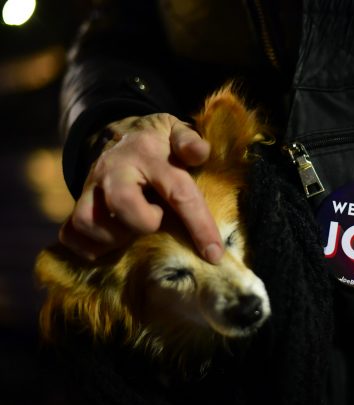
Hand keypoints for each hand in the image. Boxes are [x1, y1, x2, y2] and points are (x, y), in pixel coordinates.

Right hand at [59, 113, 223, 262]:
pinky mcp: (78, 202)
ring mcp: (92, 186)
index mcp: (149, 154)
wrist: (120, 134)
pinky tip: (111, 243)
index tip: (214, 254)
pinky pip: (70, 233)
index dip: (198, 225)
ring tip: (132, 232)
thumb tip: (200, 152)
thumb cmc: (159, 143)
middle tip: (156, 220)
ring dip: (112, 237)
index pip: (178, 192)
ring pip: (88, 220)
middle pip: (122, 203)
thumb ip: (190, 142)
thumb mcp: (176, 131)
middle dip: (144, 222)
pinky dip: (89, 246)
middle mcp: (115, 169)